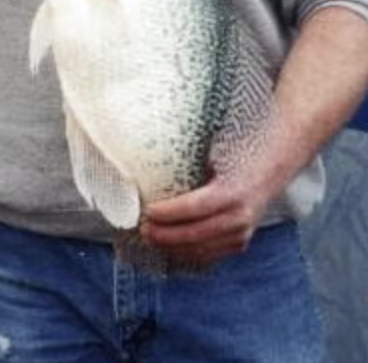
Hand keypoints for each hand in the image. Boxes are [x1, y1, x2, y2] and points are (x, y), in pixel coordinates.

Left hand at [140, 170, 271, 269]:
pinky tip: (171, 247)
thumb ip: (188, 167)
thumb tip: (150, 165)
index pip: (195, 208)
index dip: (169, 213)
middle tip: (143, 229)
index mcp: (232, 193)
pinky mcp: (240, 243)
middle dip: (166, 235)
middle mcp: (239, 217)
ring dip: (173, 247)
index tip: (148, 211)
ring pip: (202, 249)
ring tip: (151, 238)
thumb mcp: (213, 157)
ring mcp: (242, 234)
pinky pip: (211, 254)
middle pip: (195, 234)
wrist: (269, 171)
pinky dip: (188, 253)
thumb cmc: (235, 158)